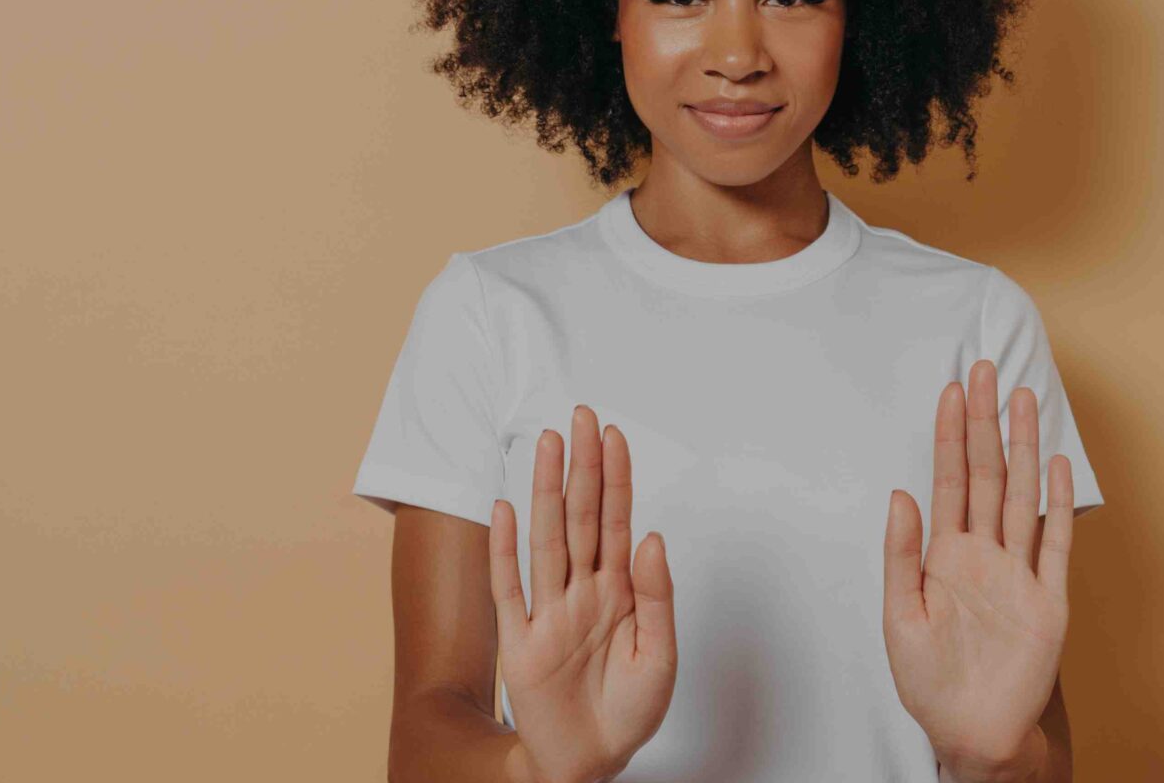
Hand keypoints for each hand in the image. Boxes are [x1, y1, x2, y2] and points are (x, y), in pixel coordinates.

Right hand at [491, 404, 677, 782]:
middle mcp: (583, 593)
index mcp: (620, 594)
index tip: (615, 434)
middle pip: (582, 517)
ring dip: (545, 491)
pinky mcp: (521, 642)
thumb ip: (656, 597)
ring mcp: (550, 613)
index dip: (617, 478)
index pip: (618, 522)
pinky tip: (503, 509)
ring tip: (546, 444)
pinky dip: (504, 549)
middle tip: (582, 416)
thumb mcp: (660, 657)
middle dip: (583, 466)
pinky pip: (509, 589)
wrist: (590, 762)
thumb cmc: (628, 713)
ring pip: (547, 539)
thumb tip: (653, 539)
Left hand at [882, 360, 1074, 776]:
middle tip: (985, 371)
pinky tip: (1057, 465)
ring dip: (1023, 447)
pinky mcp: (1048, 600)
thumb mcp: (900, 617)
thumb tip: (900, 495)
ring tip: (1022, 399)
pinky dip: (1058, 504)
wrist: (972, 733)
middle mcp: (984, 556)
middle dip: (985, 422)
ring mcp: (1019, 574)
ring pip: (1022, 495)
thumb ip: (901, 556)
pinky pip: (1055, 543)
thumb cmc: (931, 682)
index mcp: (945, 558)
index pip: (949, 481)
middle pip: (987, 474)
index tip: (951, 390)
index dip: (950, 436)